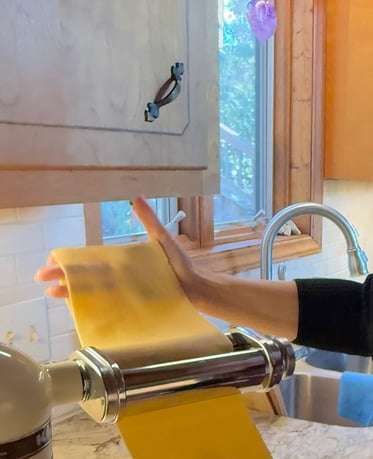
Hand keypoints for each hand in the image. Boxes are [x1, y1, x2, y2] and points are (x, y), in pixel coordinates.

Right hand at [35, 196, 201, 302]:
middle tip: (42, 276)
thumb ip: (149, 220)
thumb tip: (136, 197)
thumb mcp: (162, 239)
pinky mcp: (132, 305)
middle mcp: (121, 277)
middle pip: (87, 275)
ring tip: (51, 292)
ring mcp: (125, 292)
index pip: (92, 260)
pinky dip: (90, 306)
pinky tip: (75, 307)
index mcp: (124, 261)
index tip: (53, 259)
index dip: (72, 260)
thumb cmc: (181, 264)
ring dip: (71, 291)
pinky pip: (106, 306)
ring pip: (92, 291)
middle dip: (64, 275)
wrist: (198, 288)